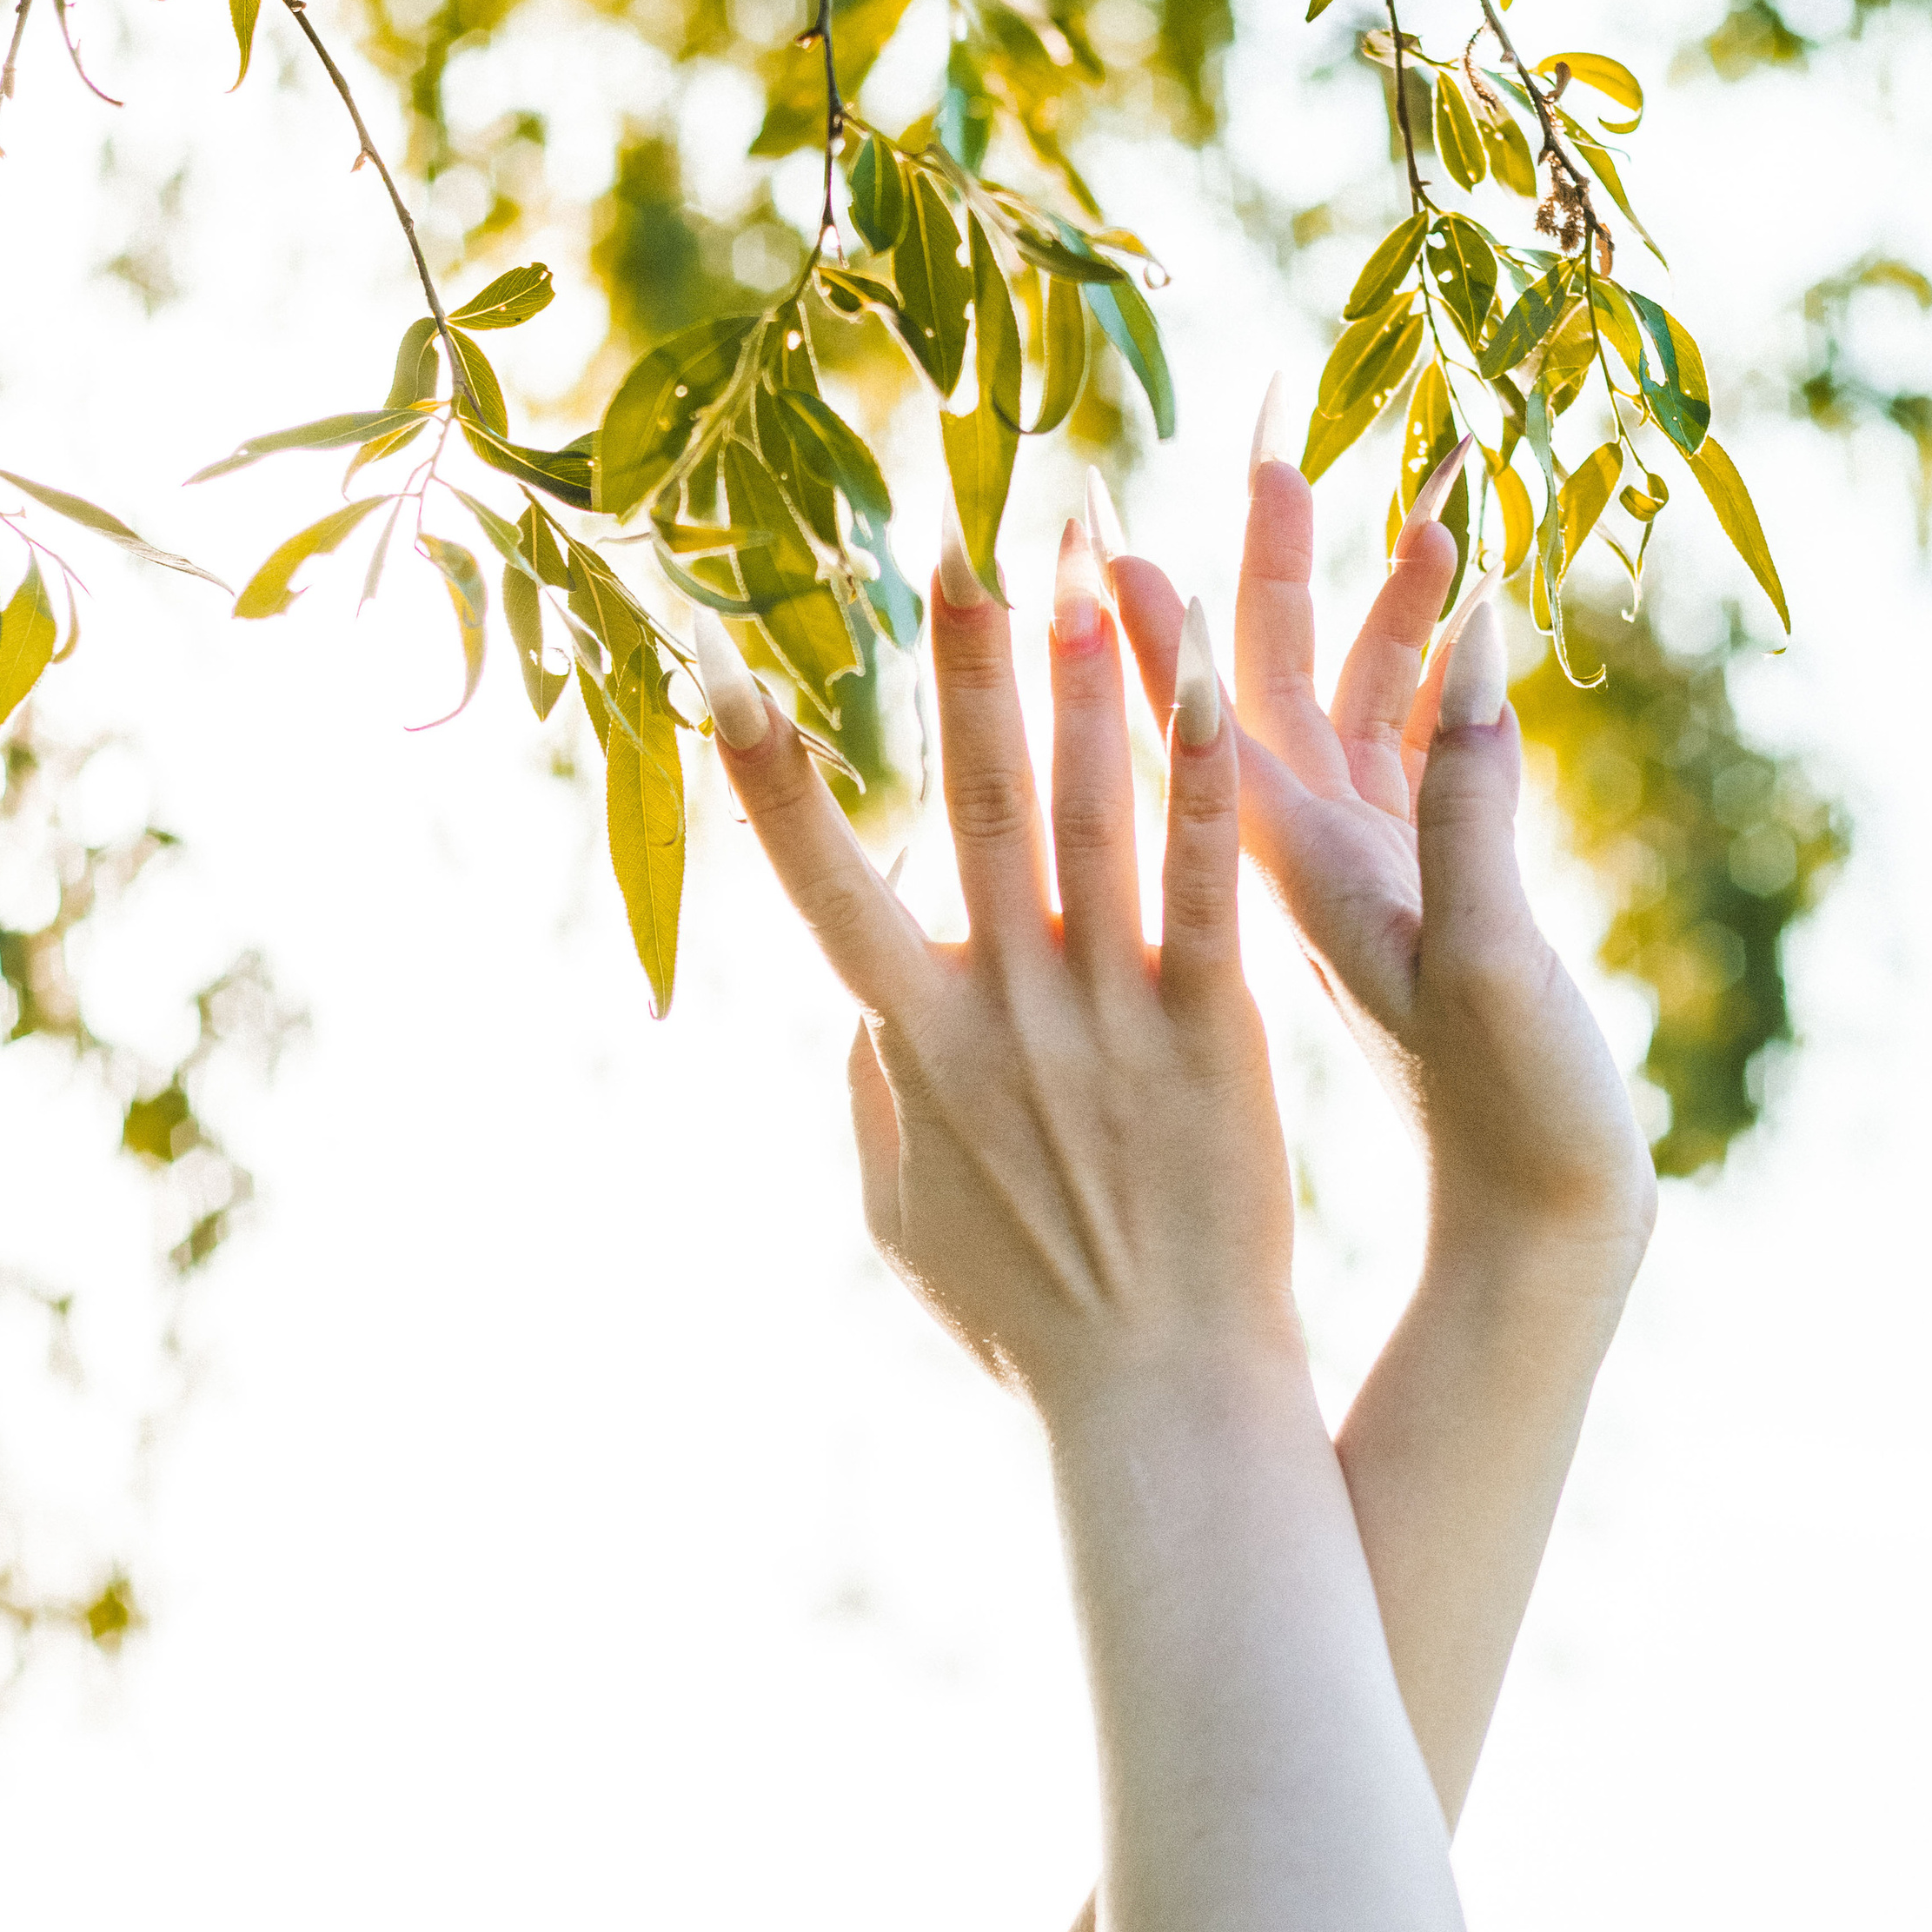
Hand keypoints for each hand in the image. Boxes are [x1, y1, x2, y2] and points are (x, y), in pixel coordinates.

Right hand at [695, 525, 1297, 1429]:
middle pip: (971, 807)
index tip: (719, 669)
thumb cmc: (1026, 1315)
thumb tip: (857, 1011)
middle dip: (958, 666)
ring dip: (1083, 680)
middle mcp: (996, 1012)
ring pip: (1088, 818)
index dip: (768, 778)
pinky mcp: (1210, 1032)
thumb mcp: (903, 1218)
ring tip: (1086, 553)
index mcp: (907, 1046)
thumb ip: (873, 1097)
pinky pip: (1200, 884)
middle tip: (954, 535)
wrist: (1156, 1397)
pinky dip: (1198, 781)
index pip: (820, 885)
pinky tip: (1211, 683)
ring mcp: (1103, 1016)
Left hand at [1111, 444, 1653, 1262]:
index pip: (1191, 713)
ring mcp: (1369, 874)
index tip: (1092, 517)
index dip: (1141, 616)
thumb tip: (1464, 649)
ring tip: (1415, 508)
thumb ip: (1466, 804)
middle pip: (1267, 682)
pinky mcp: (1426, 898)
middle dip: (1277, 566)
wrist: (1538, 1228)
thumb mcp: (1477, 954)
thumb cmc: (1501, 1112)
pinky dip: (1432, 686)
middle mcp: (1310, 858)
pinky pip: (1409, 765)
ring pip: (1352, 711)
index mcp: (1289, 866)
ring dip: (1376, 611)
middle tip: (1277, 449)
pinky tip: (1470, 619)